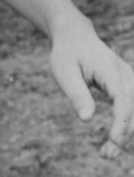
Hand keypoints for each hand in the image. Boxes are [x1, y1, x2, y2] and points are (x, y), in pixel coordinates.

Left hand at [50, 19, 133, 158]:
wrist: (74, 35)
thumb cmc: (67, 52)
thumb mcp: (64, 70)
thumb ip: (76, 93)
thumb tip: (86, 118)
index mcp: (109, 69)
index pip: (122, 100)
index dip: (120, 123)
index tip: (113, 141)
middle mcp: (124, 74)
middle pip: (132, 110)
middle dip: (123, 135)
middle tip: (106, 155)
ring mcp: (128, 80)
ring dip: (125, 134)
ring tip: (107, 153)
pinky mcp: (126, 86)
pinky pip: (130, 109)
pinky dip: (125, 126)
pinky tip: (114, 141)